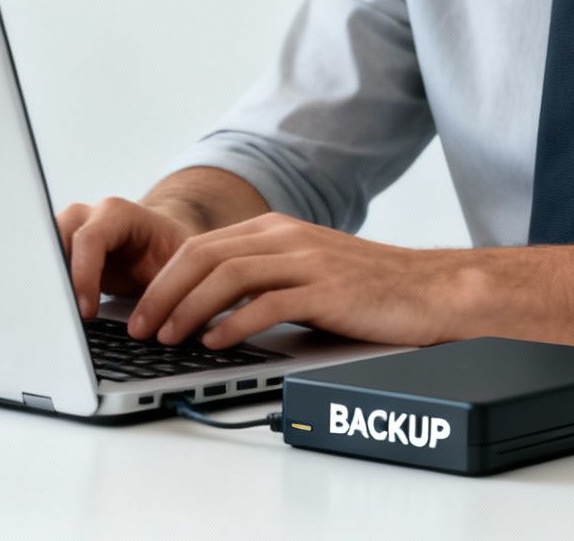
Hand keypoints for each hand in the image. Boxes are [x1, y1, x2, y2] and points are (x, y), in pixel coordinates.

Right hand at [57, 196, 199, 318]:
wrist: (164, 243)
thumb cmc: (172, 252)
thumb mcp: (177, 267)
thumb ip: (165, 288)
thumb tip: (155, 320)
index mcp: (118, 214)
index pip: (89, 239)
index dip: (83, 275)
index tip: (86, 312)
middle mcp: (89, 216)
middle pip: (56, 241)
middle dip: (56, 279)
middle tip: (61, 317)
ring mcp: (71, 231)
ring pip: (44, 253)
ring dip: (48, 284)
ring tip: (55, 318)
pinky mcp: (63, 250)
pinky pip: (47, 267)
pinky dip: (50, 289)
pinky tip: (55, 313)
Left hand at [124, 212, 471, 348]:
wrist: (431, 291)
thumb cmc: (369, 290)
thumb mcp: (307, 272)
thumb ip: (263, 280)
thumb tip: (210, 313)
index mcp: (276, 229)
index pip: (201, 247)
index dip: (164, 279)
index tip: (141, 310)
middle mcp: (286, 237)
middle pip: (204, 256)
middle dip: (164, 294)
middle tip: (141, 328)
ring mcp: (306, 260)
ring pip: (227, 276)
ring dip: (189, 308)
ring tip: (169, 338)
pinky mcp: (326, 289)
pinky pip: (267, 303)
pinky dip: (234, 324)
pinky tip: (216, 343)